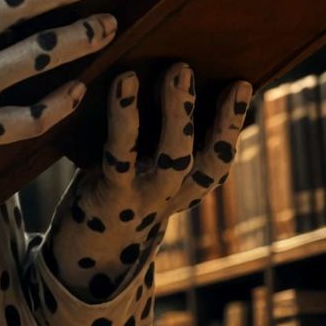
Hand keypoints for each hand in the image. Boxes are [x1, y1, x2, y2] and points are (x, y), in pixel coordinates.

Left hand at [47, 65, 252, 299]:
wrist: (82, 254)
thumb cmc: (110, 192)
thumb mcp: (139, 169)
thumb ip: (155, 137)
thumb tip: (162, 76)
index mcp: (185, 188)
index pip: (219, 159)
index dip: (232, 124)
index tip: (243, 84)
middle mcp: (172, 195)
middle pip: (207, 160)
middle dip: (221, 118)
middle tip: (222, 76)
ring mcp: (146, 197)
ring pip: (175, 157)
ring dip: (180, 113)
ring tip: (178, 71)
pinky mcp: (113, 195)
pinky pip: (123, 154)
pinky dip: (125, 117)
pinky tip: (123, 84)